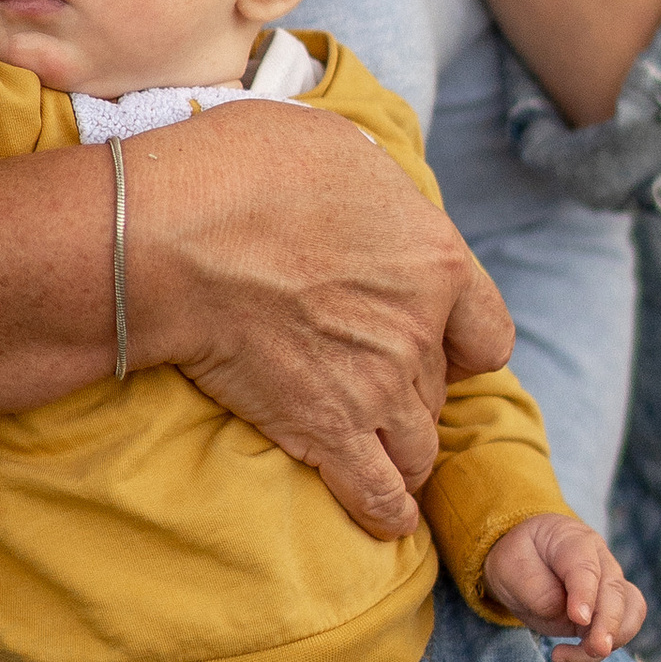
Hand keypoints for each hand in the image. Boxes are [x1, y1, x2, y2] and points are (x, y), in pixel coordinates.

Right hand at [127, 100, 514, 535]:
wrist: (172, 239)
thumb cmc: (240, 173)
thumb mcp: (335, 147)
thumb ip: (377, 191)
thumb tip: (376, 203)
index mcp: (435, 261)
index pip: (487, 328)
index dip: (460, 338)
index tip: (432, 338)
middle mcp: (418, 333)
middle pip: (440, 386)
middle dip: (413, 385)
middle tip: (367, 374)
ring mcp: (376, 392)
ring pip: (418, 445)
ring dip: (402, 446)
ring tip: (375, 442)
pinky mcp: (327, 435)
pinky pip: (379, 494)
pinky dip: (385, 509)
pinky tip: (384, 514)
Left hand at [482, 512, 647, 661]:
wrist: (525, 562)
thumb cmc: (519, 558)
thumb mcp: (511, 564)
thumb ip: (535, 587)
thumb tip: (561, 611)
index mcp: (573, 540)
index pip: (586, 567)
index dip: (585, 593)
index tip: (578, 618)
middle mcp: (601, 560)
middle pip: (616, 590)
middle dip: (609, 622)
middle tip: (596, 648)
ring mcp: (609, 586)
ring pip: (629, 611)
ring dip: (613, 638)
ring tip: (583, 654)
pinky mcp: (608, 611)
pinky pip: (622, 631)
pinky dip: (601, 650)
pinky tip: (568, 656)